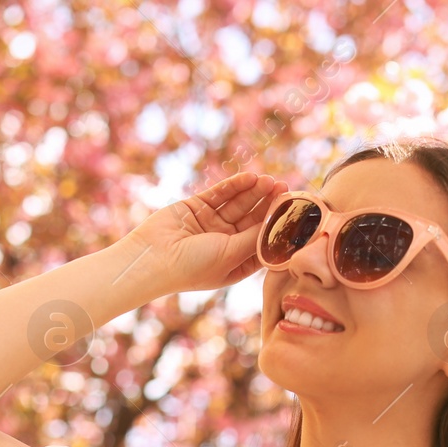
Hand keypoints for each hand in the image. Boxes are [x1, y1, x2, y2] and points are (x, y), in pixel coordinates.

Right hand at [116, 172, 286, 297]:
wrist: (151, 258)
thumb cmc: (192, 267)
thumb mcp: (230, 255)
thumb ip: (255, 237)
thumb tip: (280, 224)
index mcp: (236, 263)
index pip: (264, 243)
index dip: (279, 229)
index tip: (296, 215)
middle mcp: (226, 244)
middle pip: (254, 221)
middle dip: (269, 206)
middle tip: (286, 190)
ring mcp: (212, 224)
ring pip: (240, 204)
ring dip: (255, 192)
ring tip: (271, 181)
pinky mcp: (198, 207)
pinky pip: (222, 194)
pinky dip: (236, 185)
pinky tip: (251, 178)